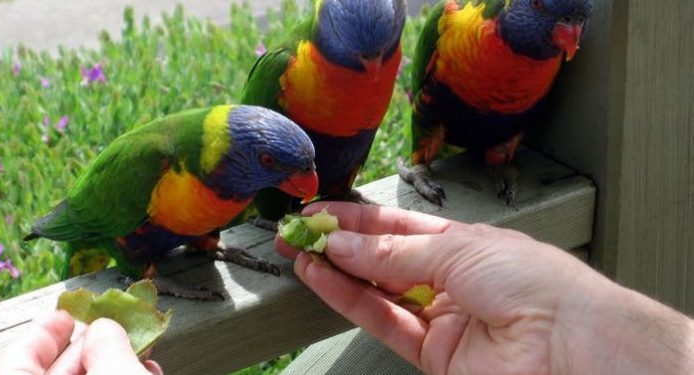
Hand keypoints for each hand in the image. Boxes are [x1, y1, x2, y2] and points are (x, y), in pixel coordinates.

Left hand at [0, 310, 162, 374]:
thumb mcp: (116, 374)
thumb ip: (107, 343)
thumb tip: (105, 327)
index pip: (16, 359)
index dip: (43, 330)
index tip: (66, 312)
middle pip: (53, 373)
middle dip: (88, 347)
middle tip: (113, 327)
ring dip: (110, 365)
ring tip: (140, 350)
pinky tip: (145, 373)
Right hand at [276, 202, 693, 374]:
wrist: (569, 343)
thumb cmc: (535, 282)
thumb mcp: (458, 248)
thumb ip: (395, 250)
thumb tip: (345, 241)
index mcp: (465, 245)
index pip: (401, 226)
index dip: (360, 218)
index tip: (322, 209)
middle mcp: (450, 280)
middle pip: (383, 259)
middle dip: (340, 243)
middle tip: (300, 230)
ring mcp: (440, 318)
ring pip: (377, 291)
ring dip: (335, 271)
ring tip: (300, 250)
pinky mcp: (432, 355)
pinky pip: (382, 321)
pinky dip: (347, 299)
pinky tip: (320, 276)